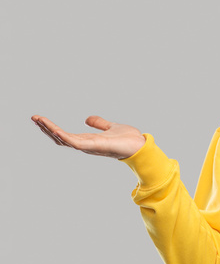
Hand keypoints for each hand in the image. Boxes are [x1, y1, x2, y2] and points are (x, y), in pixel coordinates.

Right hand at [31, 115, 145, 159]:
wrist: (141, 145)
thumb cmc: (128, 139)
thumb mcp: (110, 127)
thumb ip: (99, 124)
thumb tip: (87, 119)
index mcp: (87, 140)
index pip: (65, 135)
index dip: (51, 128)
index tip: (40, 118)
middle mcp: (85, 145)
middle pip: (60, 138)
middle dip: (46, 128)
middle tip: (34, 117)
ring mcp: (88, 146)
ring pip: (64, 139)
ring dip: (50, 129)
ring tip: (38, 119)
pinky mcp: (94, 146)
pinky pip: (74, 142)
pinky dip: (63, 136)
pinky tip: (54, 128)